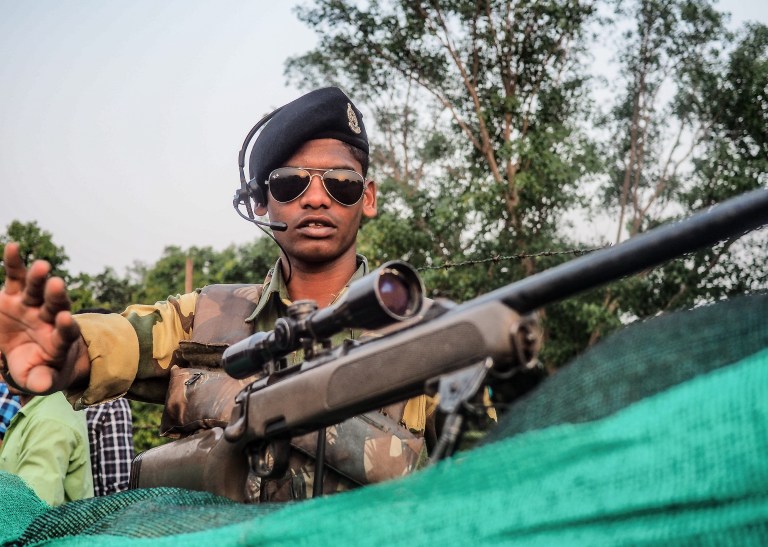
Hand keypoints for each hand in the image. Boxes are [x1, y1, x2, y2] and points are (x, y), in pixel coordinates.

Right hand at [0, 242, 84, 393]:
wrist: (26, 353)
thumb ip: (41, 380)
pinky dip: (15, 262)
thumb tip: (44, 385)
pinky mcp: (16, 294)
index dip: (66, 327)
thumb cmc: (36, 368)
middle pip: (56, 305)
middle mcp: (49, 318)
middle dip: (56, 296)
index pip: (66, 333)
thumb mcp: (38, 379)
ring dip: (39, 278)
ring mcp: (33, 304)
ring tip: (41, 266)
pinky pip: (17, 276)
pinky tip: (13, 247)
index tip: (66, 320)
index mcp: (59, 340)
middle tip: (57, 285)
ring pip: (39, 289)